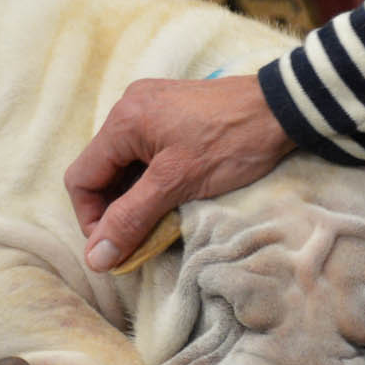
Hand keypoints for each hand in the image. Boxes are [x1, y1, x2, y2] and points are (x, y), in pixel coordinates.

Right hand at [64, 75, 293, 271]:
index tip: (115, 246)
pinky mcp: (170, 112)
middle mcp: (129, 107)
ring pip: (123, 164)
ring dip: (133, 197)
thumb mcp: (177, 184)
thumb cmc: (232, 142)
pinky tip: (172, 196)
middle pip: (100, 171)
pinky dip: (150, 180)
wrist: (283, 108)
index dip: (91, 219)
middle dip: (114, 209)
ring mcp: (150, 107)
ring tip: (160, 219)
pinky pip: (144, 152)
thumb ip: (131, 219)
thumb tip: (96, 257)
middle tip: (139, 238)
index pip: (80, 178)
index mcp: (122, 121)